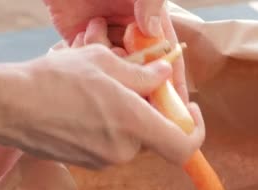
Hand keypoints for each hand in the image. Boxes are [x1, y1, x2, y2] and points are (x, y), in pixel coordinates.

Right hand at [0, 45, 203, 168]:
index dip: (197, 132)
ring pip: (132, 138)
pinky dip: (109, 127)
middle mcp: (124, 150)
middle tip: (135, 86)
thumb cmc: (53, 81)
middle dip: (151, 112)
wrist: (6, 106)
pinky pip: (111, 145)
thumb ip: (142, 74)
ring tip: (102, 91)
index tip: (191, 111)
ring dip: (127, 117)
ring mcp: (104, 161)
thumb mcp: (103, 63)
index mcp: (134, 125)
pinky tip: (85, 106)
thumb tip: (164, 76)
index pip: (184, 147)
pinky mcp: (87, 164)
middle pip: (155, 135)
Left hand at [42, 0, 188, 102]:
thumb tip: (152, 32)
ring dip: (112, 75)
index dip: (174, 85)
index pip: (169, 60)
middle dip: (143, 89)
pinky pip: (86, 60)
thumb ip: (150, 3)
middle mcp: (131, 33)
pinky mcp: (78, 38)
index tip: (179, 110)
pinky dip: (85, 63)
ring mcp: (105, 37)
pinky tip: (82, 58)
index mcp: (152, 22)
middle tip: (140, 107)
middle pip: (143, 72)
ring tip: (106, 74)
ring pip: (114, 70)